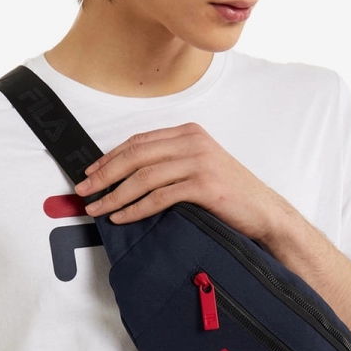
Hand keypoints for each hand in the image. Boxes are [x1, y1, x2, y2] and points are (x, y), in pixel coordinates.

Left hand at [73, 122, 294, 242]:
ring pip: (143, 176)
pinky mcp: (203, 185)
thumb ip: (170, 164)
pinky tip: (122, 217)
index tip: (90, 172)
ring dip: (115, 194)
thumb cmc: (231, 195)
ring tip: (98, 208)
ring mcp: (198, 162)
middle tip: (84, 190)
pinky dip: (136, 208)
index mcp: (188, 133)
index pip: (138, 141)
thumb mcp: (200, 168)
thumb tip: (127, 178)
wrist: (266, 212)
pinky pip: (159, 196)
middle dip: (104, 174)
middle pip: (135, 155)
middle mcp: (192, 142)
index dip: (110, 157)